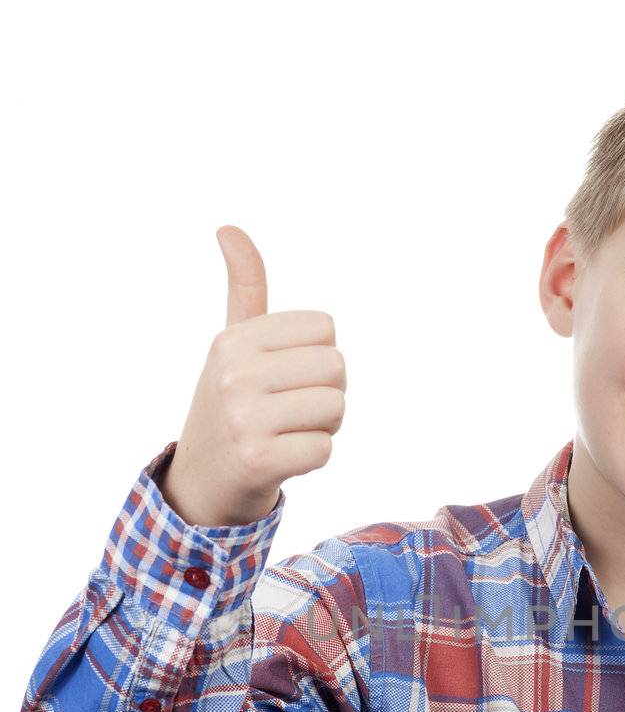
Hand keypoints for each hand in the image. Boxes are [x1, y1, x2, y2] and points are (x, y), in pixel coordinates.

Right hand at [159, 226, 345, 526]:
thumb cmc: (230, 405)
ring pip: (336, 407)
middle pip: (336, 367)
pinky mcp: (258, 459)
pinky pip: (325, 448)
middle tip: (288, 412)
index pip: (325, 329)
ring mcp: (244, 417)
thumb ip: (245, 288)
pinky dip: (313, 458)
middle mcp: (235, 373)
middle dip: (325, 393)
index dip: (317, 357)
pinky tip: (283, 459)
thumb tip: (229, 228)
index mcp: (234, 340)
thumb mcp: (232, 344)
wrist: (202, 482)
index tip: (284, 379)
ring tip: (286, 434)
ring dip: (323, 427)